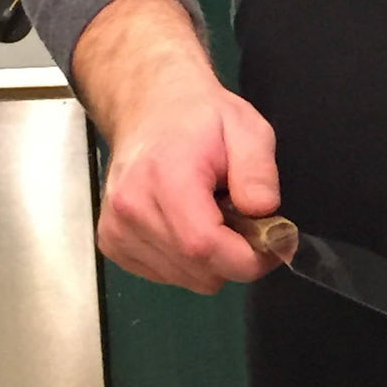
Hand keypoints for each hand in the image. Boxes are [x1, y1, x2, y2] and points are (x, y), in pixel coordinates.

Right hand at [75, 0, 282, 293]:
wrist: (150, 107)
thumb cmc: (202, 118)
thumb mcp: (248, 130)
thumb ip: (258, 172)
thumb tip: (265, 214)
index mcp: (164, 180)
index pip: (204, 246)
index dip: (247, 259)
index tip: (275, 246)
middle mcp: (130, 211)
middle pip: (196, 270)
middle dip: (235, 258)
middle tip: (246, 221)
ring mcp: (115, 231)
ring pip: (183, 278)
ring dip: (210, 260)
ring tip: (213, 214)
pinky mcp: (111, 243)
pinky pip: (163, 274)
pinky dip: (186, 261)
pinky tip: (187, 223)